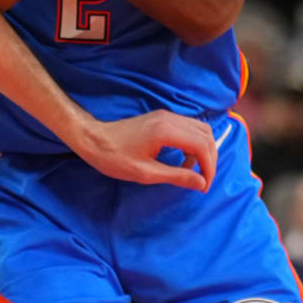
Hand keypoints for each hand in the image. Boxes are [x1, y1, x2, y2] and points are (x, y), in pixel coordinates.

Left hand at [74, 110, 215, 191]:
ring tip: (192, 171)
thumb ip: (176, 176)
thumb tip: (201, 182)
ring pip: (200, 129)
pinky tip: (183, 160)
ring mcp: (166, 116)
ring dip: (203, 150)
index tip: (204, 186)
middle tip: (202, 181)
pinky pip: (189, 128)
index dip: (209, 167)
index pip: (202, 146)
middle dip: (210, 159)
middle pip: (206, 135)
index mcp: (166, 131)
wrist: (92, 139)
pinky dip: (194, 144)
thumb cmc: (114, 157)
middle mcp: (170, 119)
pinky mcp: (161, 118)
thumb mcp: (145, 173)